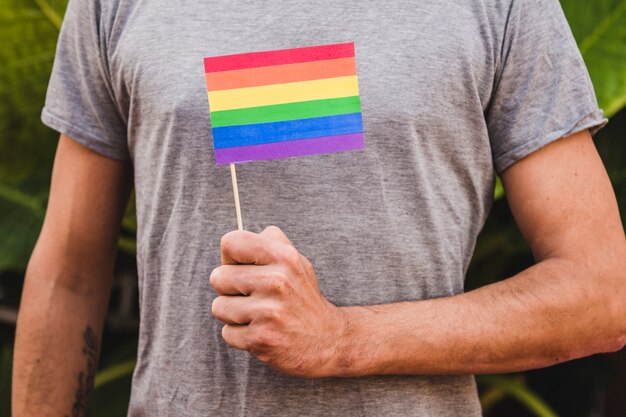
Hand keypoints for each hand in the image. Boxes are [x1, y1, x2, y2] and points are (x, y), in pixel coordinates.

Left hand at [210, 226, 347, 377]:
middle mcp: (276, 281)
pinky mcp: (260, 339)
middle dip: (230, 289)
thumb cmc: (302, 297)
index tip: (244, 269)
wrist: (328, 340)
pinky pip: (227, 333)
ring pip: (218, 306)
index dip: (231, 257)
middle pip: (217, 277)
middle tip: (254, 296)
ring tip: (258, 315)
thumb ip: (270, 241)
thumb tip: (234, 241)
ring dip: (233, 314)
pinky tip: (262, 332)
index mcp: (284, 256)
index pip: (230, 242)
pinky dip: (240, 336)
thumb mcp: (296, 261)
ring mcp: (268, 312)